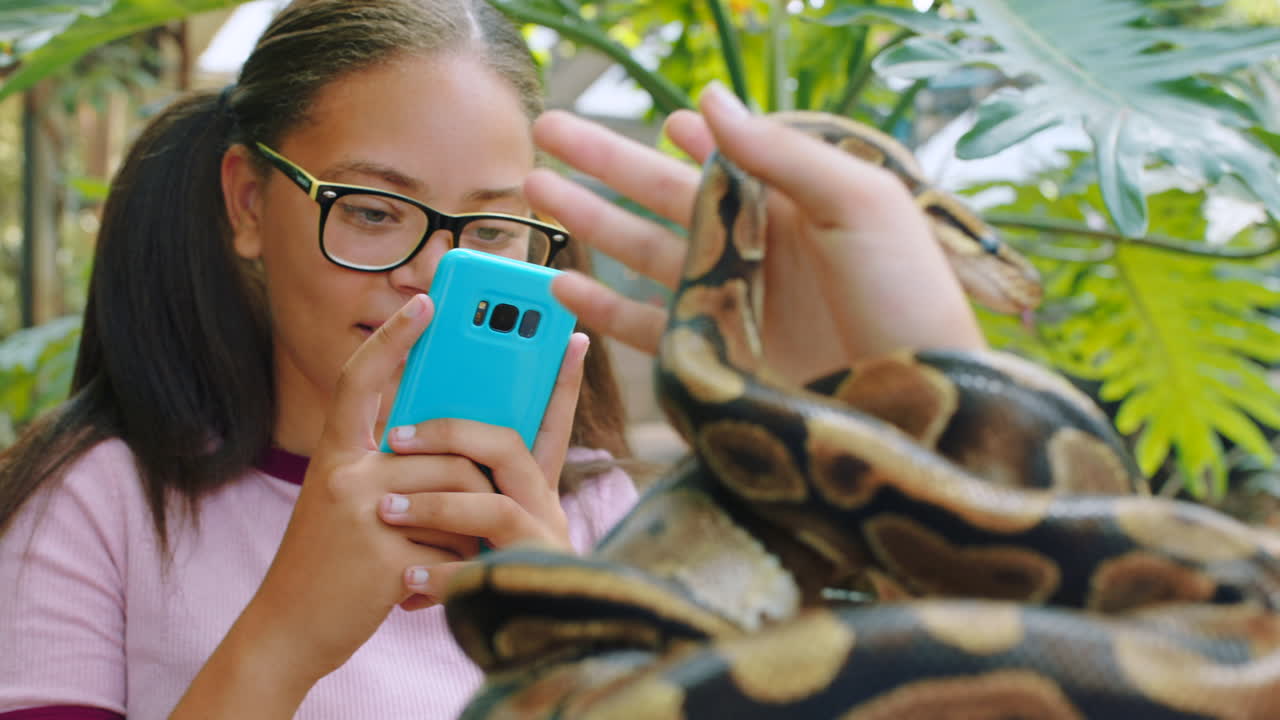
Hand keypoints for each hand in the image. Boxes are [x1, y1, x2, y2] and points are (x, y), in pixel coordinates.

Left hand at [379, 331, 589, 609]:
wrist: (503, 650)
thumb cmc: (471, 574)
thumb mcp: (468, 520)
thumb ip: (459, 474)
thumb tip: (405, 422)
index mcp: (531, 484)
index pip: (549, 419)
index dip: (559, 377)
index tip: (570, 334)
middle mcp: (545, 506)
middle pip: (510, 447)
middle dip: (451, 432)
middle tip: (395, 435)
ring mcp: (541, 544)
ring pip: (492, 504)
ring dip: (434, 504)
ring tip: (384, 511)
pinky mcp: (527, 584)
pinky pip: (482, 567)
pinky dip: (440, 575)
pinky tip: (405, 582)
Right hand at [526, 82, 984, 384]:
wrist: (924, 413)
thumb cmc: (911, 299)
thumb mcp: (859, 204)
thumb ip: (780, 151)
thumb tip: (709, 97)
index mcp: (797, 206)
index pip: (731, 160)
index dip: (695, 138)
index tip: (664, 118)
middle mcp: (759, 252)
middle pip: (666, 196)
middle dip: (606, 162)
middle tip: (548, 130)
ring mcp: (733, 306)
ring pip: (644, 254)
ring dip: (591, 221)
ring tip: (537, 187)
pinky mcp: (717, 359)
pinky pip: (647, 327)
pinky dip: (604, 308)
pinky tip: (567, 282)